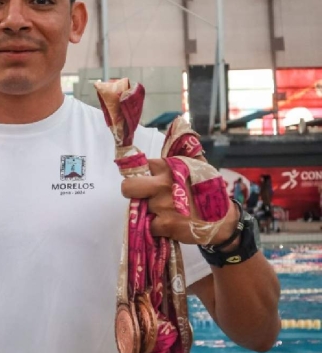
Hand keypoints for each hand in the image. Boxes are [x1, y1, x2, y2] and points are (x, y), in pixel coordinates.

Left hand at [121, 159, 238, 245]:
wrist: (224, 219)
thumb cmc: (209, 190)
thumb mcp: (199, 166)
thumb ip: (182, 151)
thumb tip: (178, 124)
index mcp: (169, 166)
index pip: (141, 166)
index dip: (142, 173)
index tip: (145, 179)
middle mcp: (163, 183)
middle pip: (128, 187)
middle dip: (132, 192)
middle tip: (142, 197)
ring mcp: (163, 205)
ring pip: (140, 209)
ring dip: (149, 212)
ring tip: (166, 212)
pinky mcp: (166, 224)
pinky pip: (149, 226)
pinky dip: (156, 228)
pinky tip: (169, 224)